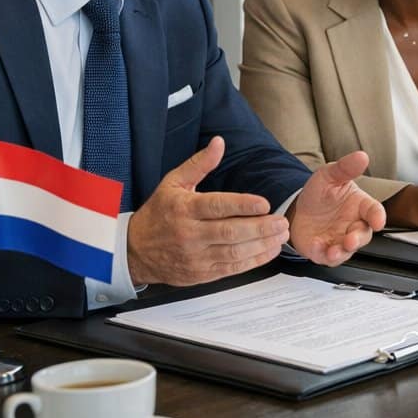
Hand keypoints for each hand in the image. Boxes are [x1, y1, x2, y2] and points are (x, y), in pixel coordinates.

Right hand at [127, 136, 289, 285]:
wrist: (135, 251)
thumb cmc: (159, 214)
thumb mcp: (173, 183)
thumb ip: (199, 164)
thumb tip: (219, 142)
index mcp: (184, 209)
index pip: (216, 206)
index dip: (242, 205)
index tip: (264, 203)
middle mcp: (190, 234)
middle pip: (230, 232)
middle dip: (260, 227)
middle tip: (282, 221)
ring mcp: (196, 257)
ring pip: (234, 252)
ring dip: (262, 245)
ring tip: (282, 234)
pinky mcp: (202, 274)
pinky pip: (232, 268)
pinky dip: (254, 260)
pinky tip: (270, 250)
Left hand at [286, 151, 386, 264]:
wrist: (298, 209)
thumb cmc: (320, 193)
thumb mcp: (329, 176)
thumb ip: (345, 168)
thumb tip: (362, 156)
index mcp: (359, 206)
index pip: (374, 211)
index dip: (378, 217)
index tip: (378, 221)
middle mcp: (353, 225)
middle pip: (363, 235)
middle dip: (358, 239)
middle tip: (350, 240)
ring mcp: (340, 240)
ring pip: (348, 251)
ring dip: (342, 252)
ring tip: (333, 250)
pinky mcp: (325, 251)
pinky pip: (328, 258)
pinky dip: (324, 255)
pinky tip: (317, 247)